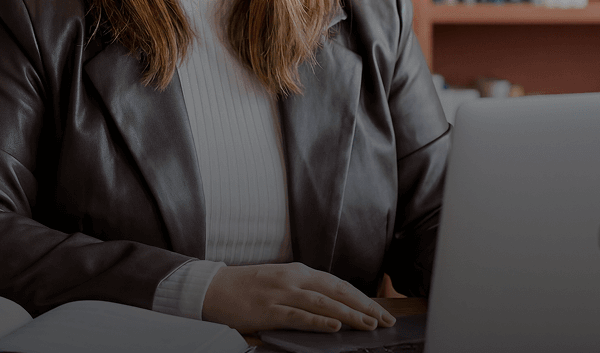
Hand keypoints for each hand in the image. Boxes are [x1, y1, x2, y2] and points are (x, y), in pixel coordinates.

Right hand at [201, 263, 395, 333]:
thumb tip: (334, 306)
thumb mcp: (280, 281)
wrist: (214, 287)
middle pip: (337, 291)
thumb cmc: (248, 287)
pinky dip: (319, 322)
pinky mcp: (269, 310)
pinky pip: (299, 316)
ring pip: (323, 304)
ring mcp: (281, 294)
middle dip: (364, 306)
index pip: (338, 284)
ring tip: (369, 325)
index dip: (361, 297)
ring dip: (349, 315)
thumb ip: (305, 290)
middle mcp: (293, 279)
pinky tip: (335, 327)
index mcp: (298, 271)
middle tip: (385, 320)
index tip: (380, 310)